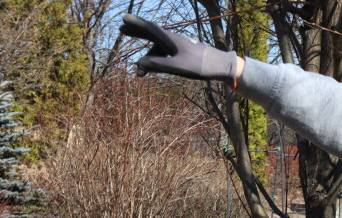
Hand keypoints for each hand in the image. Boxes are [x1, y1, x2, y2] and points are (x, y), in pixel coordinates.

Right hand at [119, 14, 238, 83]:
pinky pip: (164, 56)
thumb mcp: (177, 67)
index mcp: (170, 39)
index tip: (125, 18)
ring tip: (139, 75)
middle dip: (137, 33)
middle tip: (122, 29)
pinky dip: (156, 62)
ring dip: (147, 60)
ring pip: (157, 50)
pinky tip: (150, 73)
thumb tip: (139, 64)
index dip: (136, 24)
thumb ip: (158, 65)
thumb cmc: (199, 65)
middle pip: (151, 34)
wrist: (219, 66)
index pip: (150, 28)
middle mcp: (172, 40)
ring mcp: (176, 47)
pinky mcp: (181, 54)